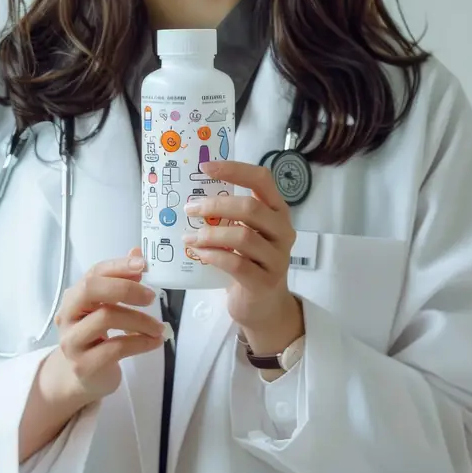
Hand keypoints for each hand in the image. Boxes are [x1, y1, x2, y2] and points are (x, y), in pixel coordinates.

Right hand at [45, 248, 166, 406]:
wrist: (83, 378)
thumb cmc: (97, 338)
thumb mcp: (107, 308)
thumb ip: (120, 280)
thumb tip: (137, 252)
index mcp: (74, 297)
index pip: (94, 273)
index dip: (119, 266)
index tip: (144, 265)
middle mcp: (67, 315)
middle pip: (91, 289)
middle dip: (125, 288)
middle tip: (152, 297)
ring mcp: (72, 341)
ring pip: (106, 318)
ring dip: (140, 320)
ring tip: (159, 328)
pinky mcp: (83, 365)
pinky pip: (115, 348)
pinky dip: (140, 342)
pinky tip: (154, 342)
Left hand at [182, 161, 303, 347]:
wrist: (263, 305)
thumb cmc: (249, 260)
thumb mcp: (244, 231)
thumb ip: (229, 214)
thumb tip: (191, 194)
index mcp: (277, 211)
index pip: (262, 179)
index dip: (235, 169)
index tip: (206, 167)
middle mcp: (283, 230)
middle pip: (250, 208)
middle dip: (216, 205)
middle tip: (189, 208)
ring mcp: (277, 257)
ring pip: (243, 236)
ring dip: (210, 234)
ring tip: (189, 237)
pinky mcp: (266, 281)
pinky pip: (237, 264)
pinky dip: (214, 256)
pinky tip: (199, 253)